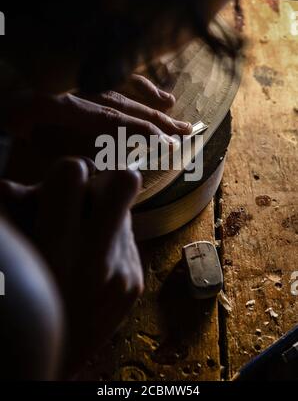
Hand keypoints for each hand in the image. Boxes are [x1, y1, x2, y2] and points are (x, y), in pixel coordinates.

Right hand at [0, 158, 143, 371]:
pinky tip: (93, 263)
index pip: (73, 170)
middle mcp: (95, 256)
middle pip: (125, 180)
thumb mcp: (15, 252)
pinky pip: (130, 242)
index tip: (65, 183)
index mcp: (54, 242)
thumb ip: (13, 212)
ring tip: (85, 237)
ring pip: (127, 212)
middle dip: (107, 181)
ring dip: (107, 215)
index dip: (67, 170)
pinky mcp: (135, 284)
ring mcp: (122, 271)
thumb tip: (6, 185)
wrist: (51, 356)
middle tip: (90, 196)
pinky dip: (112, 243)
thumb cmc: (28, 293)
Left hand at [5, 74, 190, 156]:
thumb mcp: (36, 142)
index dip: (146, 134)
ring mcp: (85, 80)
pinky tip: (155, 93)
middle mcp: (84, 90)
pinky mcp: (85, 76)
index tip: (170, 146)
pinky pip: (117, 76)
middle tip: (187, 133)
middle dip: (160, 122)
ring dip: (153, 105)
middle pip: (130, 106)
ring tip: (177, 114)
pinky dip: (138, 84)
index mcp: (71, 108)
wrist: (3, 84)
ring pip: (127, 91)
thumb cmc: (15, 118)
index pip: (118, 122)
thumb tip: (102, 162)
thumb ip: (70, 152)